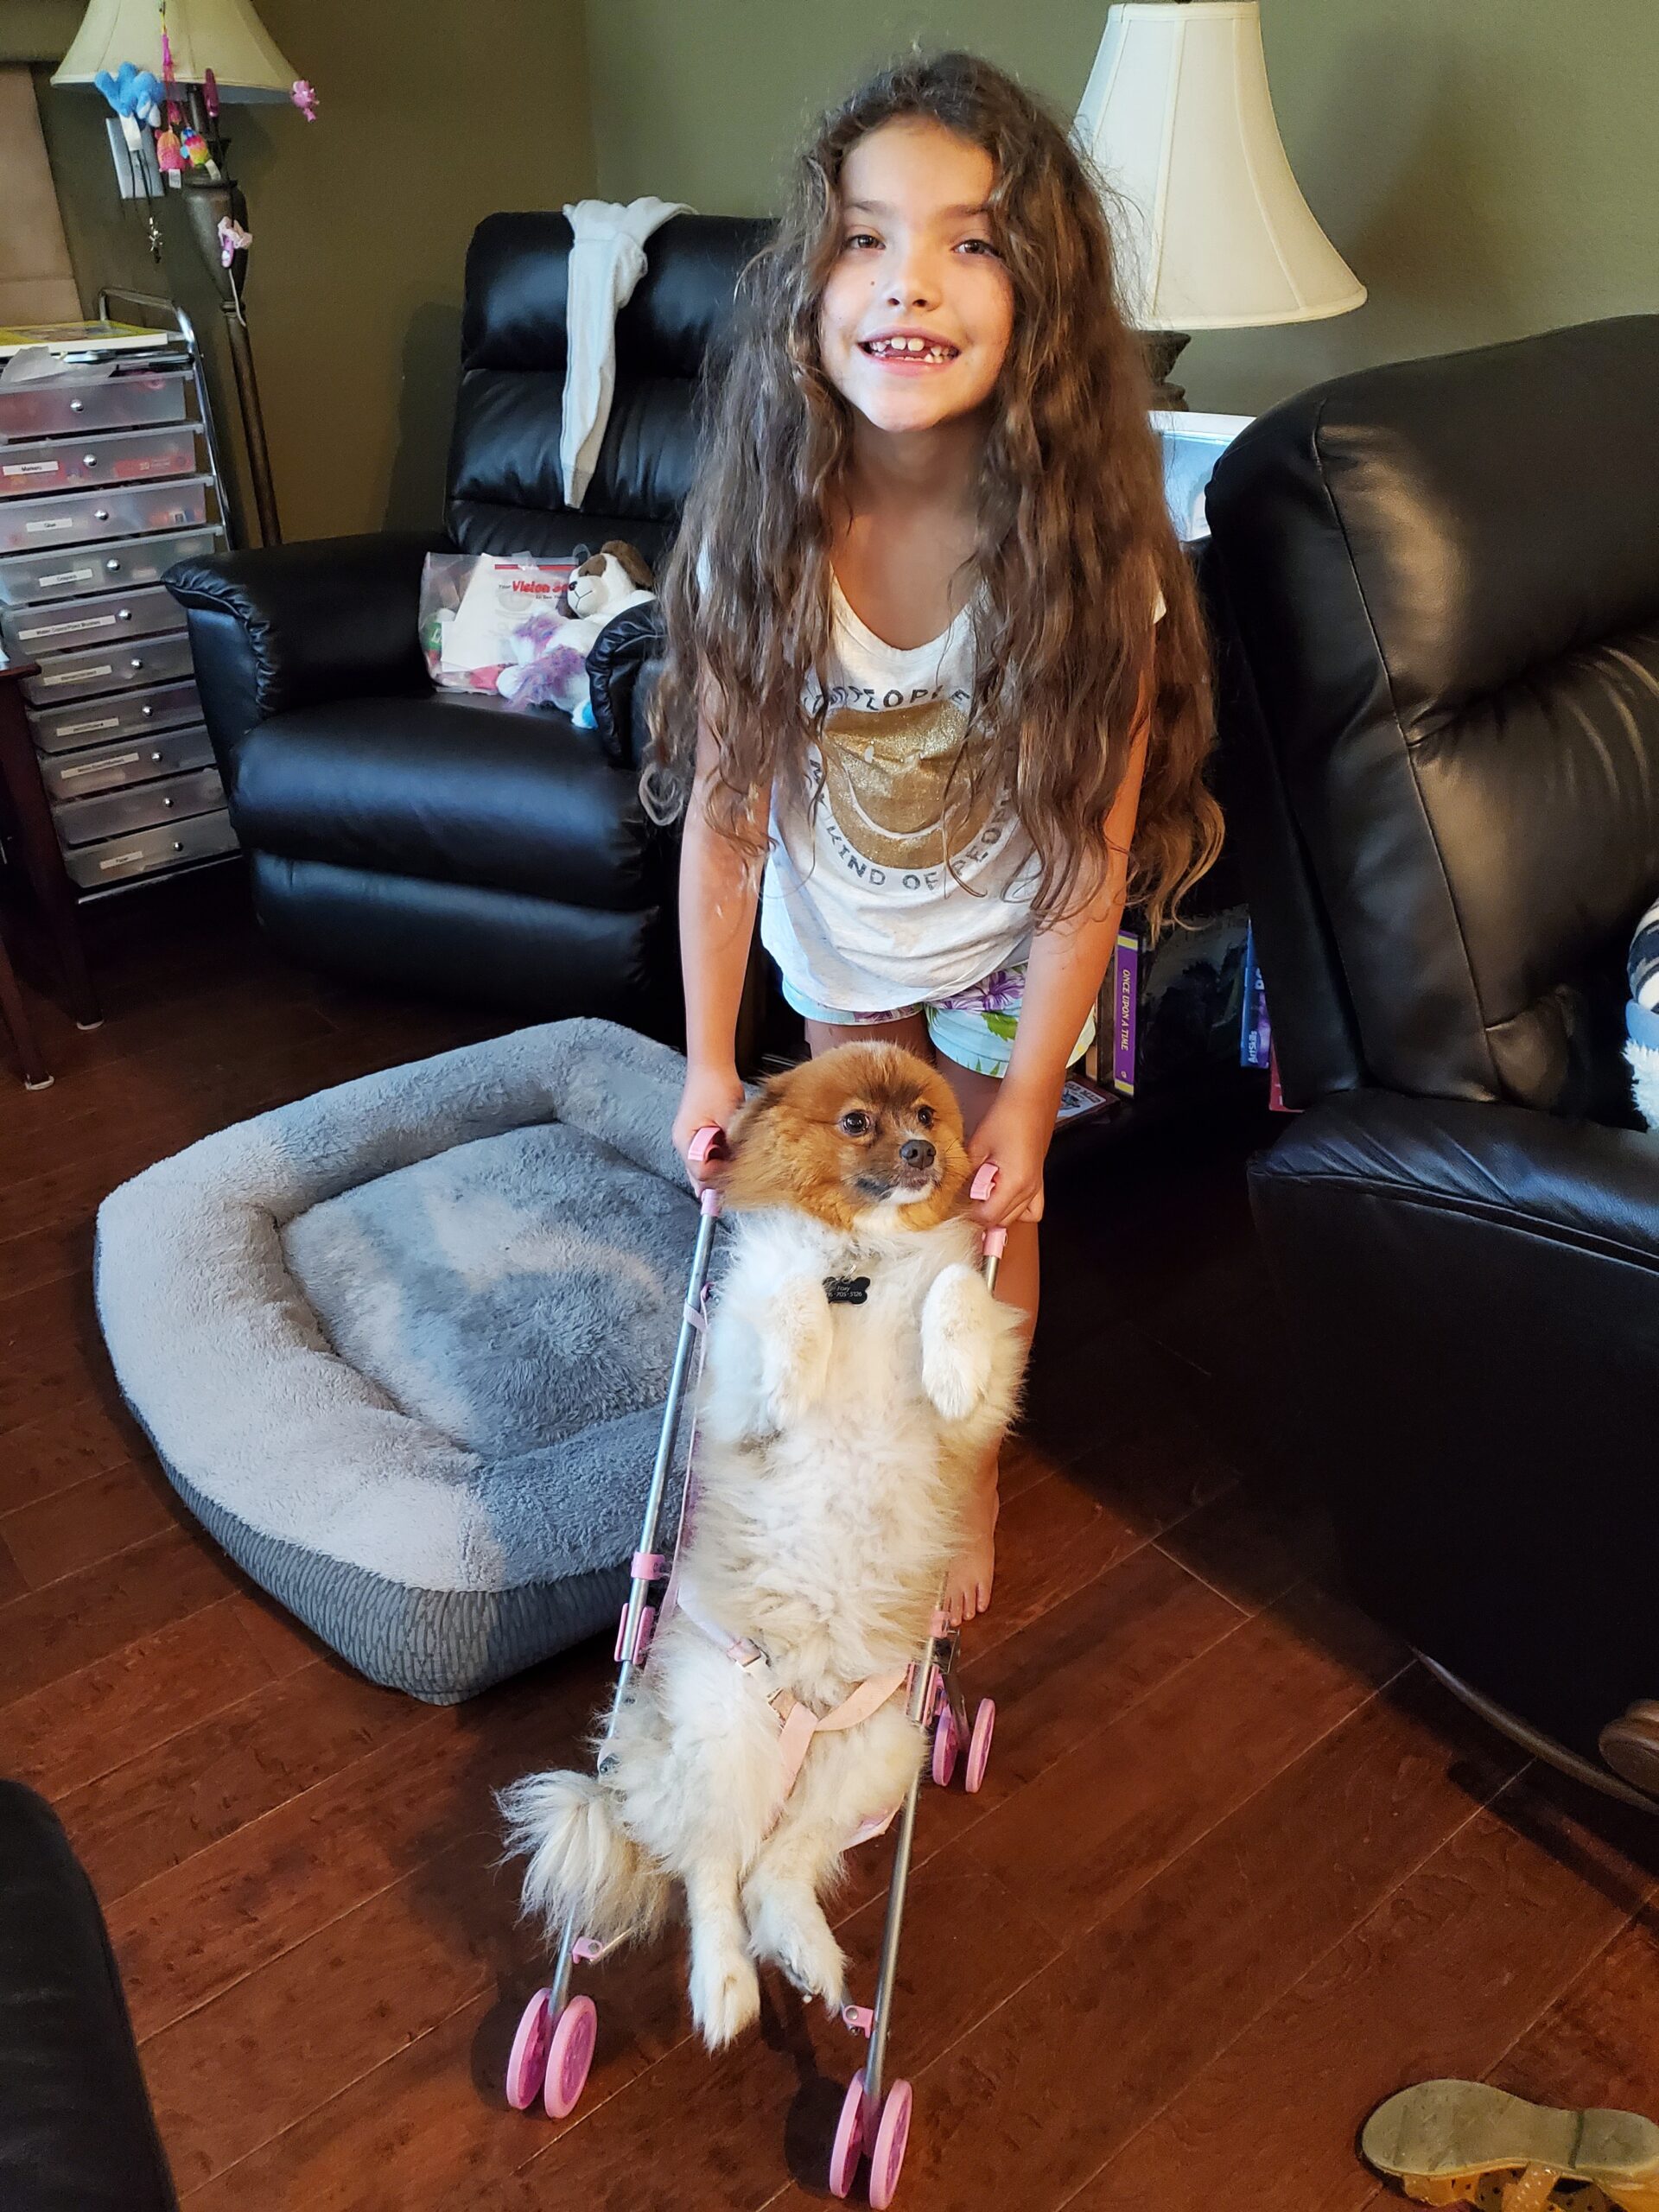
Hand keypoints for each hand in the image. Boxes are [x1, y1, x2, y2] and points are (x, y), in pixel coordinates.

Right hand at [673, 1062, 746, 1185]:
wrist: (712, 1065)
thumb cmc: (717, 1086)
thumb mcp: (728, 1120)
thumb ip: (730, 1147)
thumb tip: (737, 1170)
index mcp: (685, 1141)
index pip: (701, 1175)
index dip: (720, 1178)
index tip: (738, 1176)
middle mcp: (683, 1143)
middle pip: (698, 1175)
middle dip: (718, 1179)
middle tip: (738, 1182)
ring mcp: (689, 1139)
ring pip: (703, 1166)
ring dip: (720, 1167)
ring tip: (736, 1163)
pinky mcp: (698, 1134)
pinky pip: (708, 1154)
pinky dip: (720, 1157)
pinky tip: (732, 1154)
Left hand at [967, 1081, 1054, 1227]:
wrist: (1030, 1098)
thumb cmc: (1006, 1117)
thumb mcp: (977, 1146)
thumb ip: (968, 1174)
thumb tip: (957, 1192)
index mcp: (1015, 1182)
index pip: (988, 1216)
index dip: (969, 1214)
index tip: (956, 1207)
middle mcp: (1030, 1189)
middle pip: (1002, 1221)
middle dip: (982, 1215)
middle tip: (966, 1200)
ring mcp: (1037, 1186)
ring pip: (1017, 1217)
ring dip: (999, 1213)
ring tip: (984, 1197)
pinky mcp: (1039, 1180)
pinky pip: (1031, 1208)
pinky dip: (1018, 1208)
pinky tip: (1003, 1195)